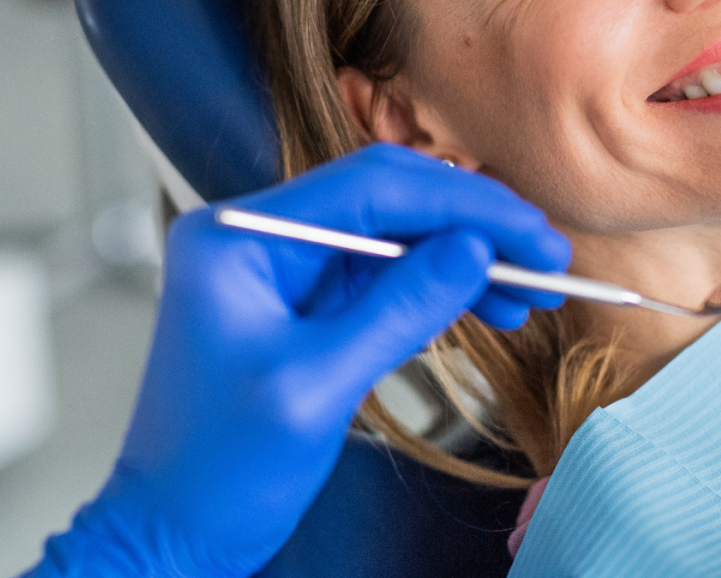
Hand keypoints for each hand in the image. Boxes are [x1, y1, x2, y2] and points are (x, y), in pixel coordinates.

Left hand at [26, 143, 570, 577]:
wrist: (173, 535)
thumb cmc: (216, 471)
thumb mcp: (316, 386)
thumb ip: (398, 309)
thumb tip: (474, 249)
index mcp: (240, 236)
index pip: (372, 185)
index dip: (463, 203)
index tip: (531, 231)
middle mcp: (259, 236)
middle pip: (389, 199)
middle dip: (473, 225)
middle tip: (546, 257)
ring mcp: (283, 269)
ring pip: (397, 236)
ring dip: (466, 258)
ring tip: (531, 291)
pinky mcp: (305, 305)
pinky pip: (386, 276)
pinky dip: (441, 289)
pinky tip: (491, 305)